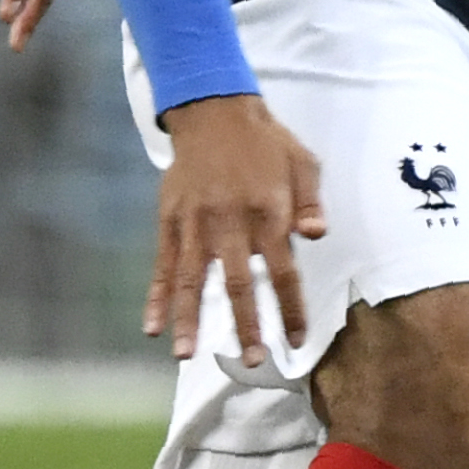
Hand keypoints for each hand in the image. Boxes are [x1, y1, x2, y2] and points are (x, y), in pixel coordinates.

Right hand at [147, 93, 326, 367]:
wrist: (213, 109)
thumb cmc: (266, 141)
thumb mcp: (302, 162)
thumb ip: (311, 202)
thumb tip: (317, 236)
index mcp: (268, 212)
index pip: (283, 271)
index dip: (290, 309)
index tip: (294, 340)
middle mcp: (230, 222)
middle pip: (238, 283)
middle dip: (244, 325)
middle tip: (250, 360)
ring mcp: (195, 223)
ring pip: (190, 279)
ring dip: (189, 319)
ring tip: (186, 355)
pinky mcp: (171, 220)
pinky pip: (162, 264)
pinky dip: (155, 296)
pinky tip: (151, 326)